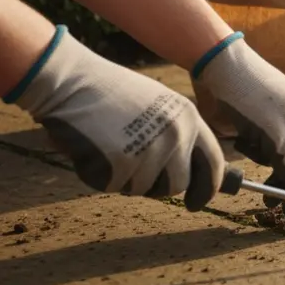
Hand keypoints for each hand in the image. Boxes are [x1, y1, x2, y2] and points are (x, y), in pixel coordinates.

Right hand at [7, 26, 225, 209]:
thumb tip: (190, 173)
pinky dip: (101, 175)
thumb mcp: (159, 106)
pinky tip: (93, 149)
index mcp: (189, 118)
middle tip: (132, 169)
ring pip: (144, 189)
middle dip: (157, 186)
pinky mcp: (123, 162)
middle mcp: (177, 134)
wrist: (72, 81)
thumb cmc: (110, 93)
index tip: (197, 202)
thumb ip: (177, 134)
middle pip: (178, 184)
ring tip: (109, 147)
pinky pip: (115, 186)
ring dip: (126, 179)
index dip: (207, 188)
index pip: (212, 163)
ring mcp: (152, 149)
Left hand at [192, 35, 284, 212]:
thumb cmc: (252, 96)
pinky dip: (258, 156)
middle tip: (276, 208)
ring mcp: (284, 124)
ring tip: (262, 192)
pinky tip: (243, 147)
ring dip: (273, 174)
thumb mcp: (274, 135)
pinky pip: (268, 151)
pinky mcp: (264, 125)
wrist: (218, 67)